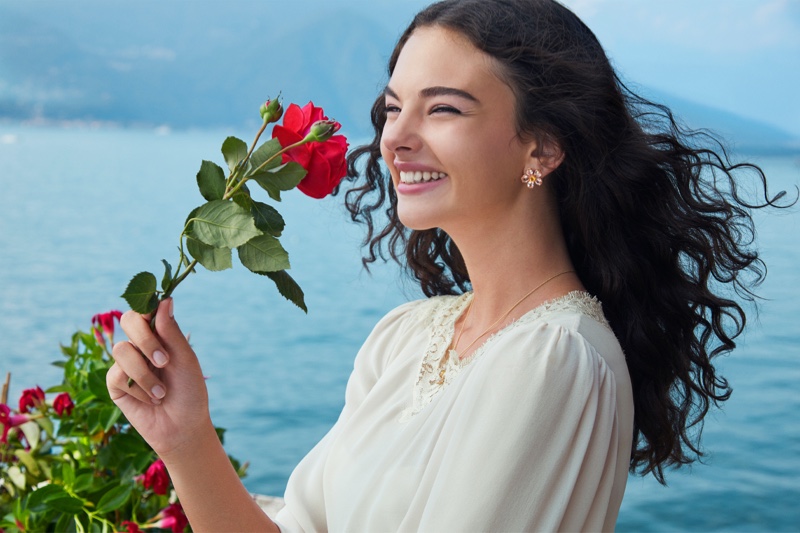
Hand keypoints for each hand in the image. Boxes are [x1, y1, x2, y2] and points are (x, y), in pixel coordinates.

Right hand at [106, 298, 213, 458]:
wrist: (183, 427)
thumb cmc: (190, 392)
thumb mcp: (185, 359)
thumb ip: (171, 331)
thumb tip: (165, 299)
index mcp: (161, 335)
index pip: (147, 309)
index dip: (148, 308)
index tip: (156, 314)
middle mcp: (141, 345)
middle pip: (128, 320)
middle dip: (146, 339)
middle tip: (164, 360)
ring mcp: (127, 363)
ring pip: (122, 349)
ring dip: (145, 373)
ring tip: (162, 392)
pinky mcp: (116, 384)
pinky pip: (117, 375)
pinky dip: (138, 388)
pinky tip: (151, 399)